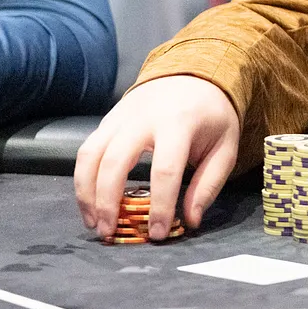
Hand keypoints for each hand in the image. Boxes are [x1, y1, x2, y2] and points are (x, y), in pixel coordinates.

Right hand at [73, 75, 239, 240]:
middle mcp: (144, 117)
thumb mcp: (224, 147)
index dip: (159, 205)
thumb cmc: (211, 116)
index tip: (156, 233)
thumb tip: (189, 221)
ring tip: (95, 224)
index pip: (165, 170)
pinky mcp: (107, 119)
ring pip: (90, 155)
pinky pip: (86, 150)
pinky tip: (91, 203)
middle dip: (108, 202)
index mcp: (179, 122)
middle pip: (115, 161)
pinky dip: (82, 179)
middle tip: (110, 233)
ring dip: (87, 193)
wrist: (194, 74)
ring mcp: (121, 116)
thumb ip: (208, 185)